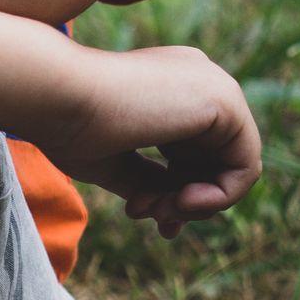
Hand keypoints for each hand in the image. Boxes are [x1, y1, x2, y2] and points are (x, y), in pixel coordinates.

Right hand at [28, 41, 261, 238]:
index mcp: (171, 87)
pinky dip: (219, 198)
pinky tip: (181, 202)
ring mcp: (215, 87)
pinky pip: (246, 168)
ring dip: (198, 206)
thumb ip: (150, 180)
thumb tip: (176, 211)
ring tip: (159, 212)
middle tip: (152, 219)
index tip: (140, 212)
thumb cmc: (69, 125)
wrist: (53, 95)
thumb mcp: (115, 163)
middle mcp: (199, 80)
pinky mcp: (225, 102)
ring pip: (234, 168)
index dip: (174, 193)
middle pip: (217, 163)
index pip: (194, 153)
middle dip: (185, 202)